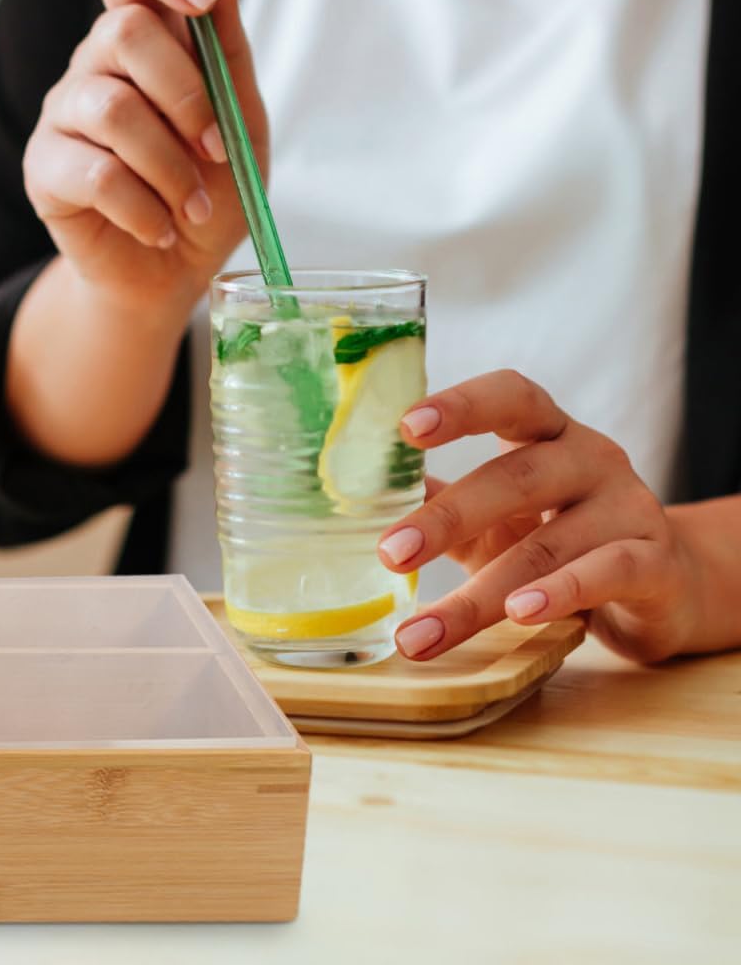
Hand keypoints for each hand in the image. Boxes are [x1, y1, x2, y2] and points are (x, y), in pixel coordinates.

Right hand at [22, 0, 266, 315]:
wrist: (173, 274)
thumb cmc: (208, 193)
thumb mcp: (240, 122)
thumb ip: (226, 48)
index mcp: (140, 39)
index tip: (202, 0)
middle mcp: (93, 66)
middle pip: (122, 30)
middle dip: (185, 95)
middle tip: (216, 149)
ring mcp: (63, 115)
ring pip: (113, 109)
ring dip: (170, 166)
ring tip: (192, 208)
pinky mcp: (44, 169)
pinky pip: (97, 174)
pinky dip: (144, 208)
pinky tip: (159, 228)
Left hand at [377, 370, 698, 663]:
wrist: (666, 586)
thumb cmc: (564, 539)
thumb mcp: (499, 516)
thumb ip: (442, 499)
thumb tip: (362, 493)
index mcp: (548, 433)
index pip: (509, 398)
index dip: (461, 405)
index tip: (405, 427)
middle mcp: (591, 459)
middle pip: (516, 477)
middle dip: (447, 517)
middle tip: (389, 553)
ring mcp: (629, 508)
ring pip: (547, 545)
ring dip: (479, 594)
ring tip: (422, 629)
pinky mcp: (656, 564)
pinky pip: (606, 574)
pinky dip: (560, 594)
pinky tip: (519, 615)